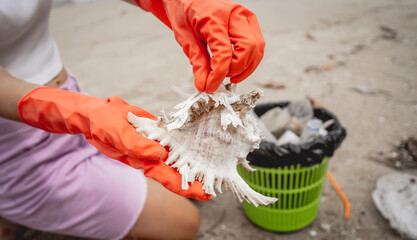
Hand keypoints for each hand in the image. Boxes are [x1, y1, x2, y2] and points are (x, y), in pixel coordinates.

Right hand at [18, 87, 209, 199]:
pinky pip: (171, 142)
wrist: (93, 112)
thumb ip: (136, 145)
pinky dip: (184, 146)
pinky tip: (196, 146)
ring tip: (212, 167)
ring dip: (193, 163)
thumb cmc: (101, 123)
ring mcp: (151, 145)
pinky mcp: (153, 134)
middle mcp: (149, 156)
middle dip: (195, 178)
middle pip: (176, 172)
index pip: (169, 178)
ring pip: (176, 158)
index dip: (188, 187)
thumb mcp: (117, 132)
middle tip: (217, 183)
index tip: (206, 193)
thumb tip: (160, 155)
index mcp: (141, 159)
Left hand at [135, 0, 264, 92]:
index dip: (218, 74)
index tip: (209, 87)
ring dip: (246, 67)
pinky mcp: (250, 22)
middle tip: (220, 78)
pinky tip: (235, 67)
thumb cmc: (185, 12)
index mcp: (214, 17)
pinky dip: (249, 60)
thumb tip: (204, 85)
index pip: (224, 52)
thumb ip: (197, 62)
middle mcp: (235, 14)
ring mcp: (245, 17)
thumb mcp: (184, 38)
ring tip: (228, 75)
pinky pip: (257, 45)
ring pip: (257, 48)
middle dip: (236, 69)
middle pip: (248, 49)